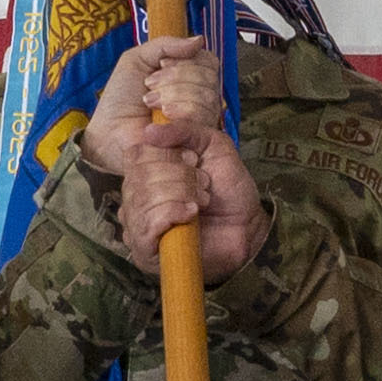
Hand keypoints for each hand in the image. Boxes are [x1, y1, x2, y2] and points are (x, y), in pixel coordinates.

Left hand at [83, 36, 220, 174]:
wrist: (109, 130)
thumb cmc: (121, 99)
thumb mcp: (137, 60)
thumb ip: (166, 44)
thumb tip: (199, 40)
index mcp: (191, 78)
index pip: (208, 61)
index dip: (184, 61)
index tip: (160, 66)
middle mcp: (201, 98)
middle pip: (209, 77)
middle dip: (174, 78)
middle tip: (150, 87)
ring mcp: (202, 121)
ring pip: (207, 96)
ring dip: (173, 94)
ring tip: (151, 104)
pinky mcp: (198, 140)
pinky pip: (202, 117)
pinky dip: (178, 111)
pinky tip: (160, 119)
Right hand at [119, 118, 270, 283]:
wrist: (246, 224)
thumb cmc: (228, 188)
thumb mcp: (212, 145)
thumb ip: (183, 130)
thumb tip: (149, 131)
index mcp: (145, 171)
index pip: (136, 154)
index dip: (166, 154)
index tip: (193, 160)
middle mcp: (135, 197)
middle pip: (140, 175)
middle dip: (180, 177)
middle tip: (203, 185)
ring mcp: (136, 224)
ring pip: (144, 198)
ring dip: (182, 195)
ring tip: (201, 201)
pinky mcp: (144, 250)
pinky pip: (147, 223)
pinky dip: (172, 213)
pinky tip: (190, 214)